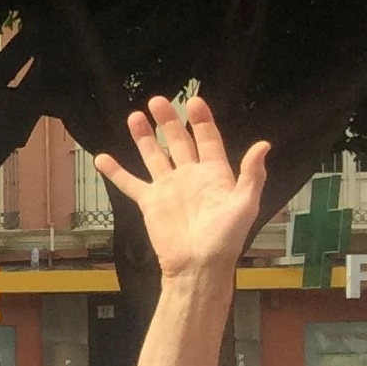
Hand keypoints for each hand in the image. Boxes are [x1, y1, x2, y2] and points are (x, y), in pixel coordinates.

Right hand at [96, 94, 270, 279]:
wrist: (198, 265)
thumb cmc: (226, 238)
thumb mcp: (245, 204)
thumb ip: (252, 174)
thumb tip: (263, 145)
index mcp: (215, 174)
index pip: (208, 139)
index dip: (202, 120)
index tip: (194, 101)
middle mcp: (190, 176)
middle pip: (178, 141)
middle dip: (169, 120)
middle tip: (158, 100)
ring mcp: (168, 187)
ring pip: (153, 155)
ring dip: (144, 136)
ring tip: (134, 116)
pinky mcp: (149, 202)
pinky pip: (130, 183)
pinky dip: (116, 171)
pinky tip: (103, 158)